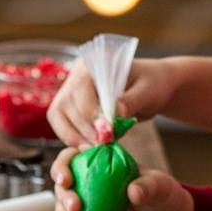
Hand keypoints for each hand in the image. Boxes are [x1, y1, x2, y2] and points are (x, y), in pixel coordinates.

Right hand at [46, 57, 178, 148]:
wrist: (152, 88)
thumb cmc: (153, 83)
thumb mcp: (148, 90)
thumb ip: (131, 101)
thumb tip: (115, 114)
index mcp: (94, 62)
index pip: (80, 89)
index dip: (90, 113)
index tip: (106, 133)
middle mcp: (76, 75)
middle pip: (65, 105)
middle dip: (83, 129)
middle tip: (102, 145)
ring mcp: (70, 92)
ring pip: (58, 117)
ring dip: (74, 137)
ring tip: (95, 148)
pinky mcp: (70, 109)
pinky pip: (62, 125)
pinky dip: (74, 139)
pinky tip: (90, 146)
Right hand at [51, 149, 193, 210]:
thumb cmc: (164, 196)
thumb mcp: (159, 185)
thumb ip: (147, 185)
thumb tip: (133, 191)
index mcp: (103, 165)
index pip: (72, 157)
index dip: (63, 166)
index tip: (66, 180)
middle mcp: (90, 184)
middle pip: (62, 186)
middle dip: (63, 197)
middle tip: (75, 208)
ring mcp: (88, 206)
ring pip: (62, 208)